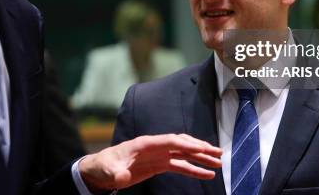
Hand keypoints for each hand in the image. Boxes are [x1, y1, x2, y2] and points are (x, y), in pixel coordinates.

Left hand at [79, 133, 221, 190]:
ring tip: (218, 162)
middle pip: (182, 144)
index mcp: (145, 143)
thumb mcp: (108, 170)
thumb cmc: (104, 167)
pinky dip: (194, 169)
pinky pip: (181, 166)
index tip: (202, 149)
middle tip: (218, 153)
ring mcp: (159, 155)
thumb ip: (116, 173)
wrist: (100, 172)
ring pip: (185, 154)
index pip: (170, 141)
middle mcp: (155, 146)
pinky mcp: (159, 165)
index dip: (186, 144)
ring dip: (202, 157)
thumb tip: (121, 177)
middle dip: (200, 148)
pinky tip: (206, 174)